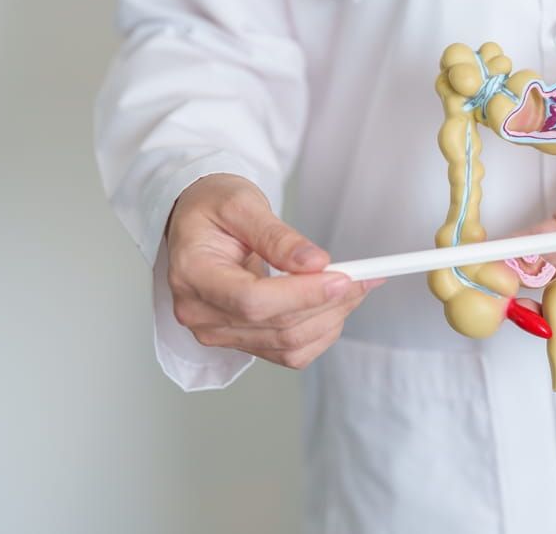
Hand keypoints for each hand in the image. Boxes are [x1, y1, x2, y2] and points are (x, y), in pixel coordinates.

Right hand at [166, 174, 382, 368]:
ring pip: (288, 344)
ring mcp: (217, 331)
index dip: (301, 294)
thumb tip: (316, 263)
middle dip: (328, 303)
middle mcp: (199, 312)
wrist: (198, 222)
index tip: (341, 277)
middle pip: (275, 326)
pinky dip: (319, 332)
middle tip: (363, 276)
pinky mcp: (238, 339)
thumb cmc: (213, 207)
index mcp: (192, 273)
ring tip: (354, 286)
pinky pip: (287, 351)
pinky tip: (335, 306)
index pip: (251, 300)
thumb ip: (277, 236)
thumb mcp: (243, 204)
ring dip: (330, 319)